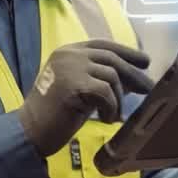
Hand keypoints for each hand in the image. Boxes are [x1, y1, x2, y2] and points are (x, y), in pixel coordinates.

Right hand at [18, 40, 151, 156]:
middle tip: (148, 88)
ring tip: (113, 115)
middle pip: (112, 59)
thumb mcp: (83, 89)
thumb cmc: (56, 114)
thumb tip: (133, 78)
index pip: (104, 45)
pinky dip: (111, 108)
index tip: (145, 61)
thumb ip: (102, 78)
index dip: (127, 52)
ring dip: (117, 99)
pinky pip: (106, 93)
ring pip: (111, 76)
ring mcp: (70, 67)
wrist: (30, 131)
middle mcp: (69, 54)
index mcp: (68, 51)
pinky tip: (105, 119)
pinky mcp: (73, 84)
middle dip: (133, 74)